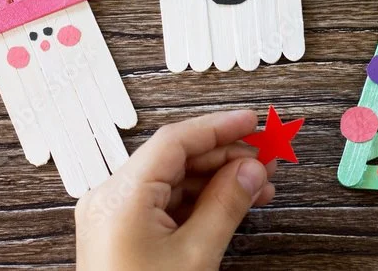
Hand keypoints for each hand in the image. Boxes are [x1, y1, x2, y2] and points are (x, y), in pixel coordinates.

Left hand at [74, 110, 276, 270]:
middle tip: (267, 156)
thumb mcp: (196, 255)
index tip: (253, 122)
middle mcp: (110, 197)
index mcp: (120, 195)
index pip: (175, 141)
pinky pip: (164, 201)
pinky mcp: (121, 232)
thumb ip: (227, 204)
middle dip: (225, 155)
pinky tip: (232, 202)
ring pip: (173, 179)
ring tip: (259, 185)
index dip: (219, 126)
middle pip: (175, 158)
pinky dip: (199, 199)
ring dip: (217, 178)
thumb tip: (252, 169)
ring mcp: (113, 215)